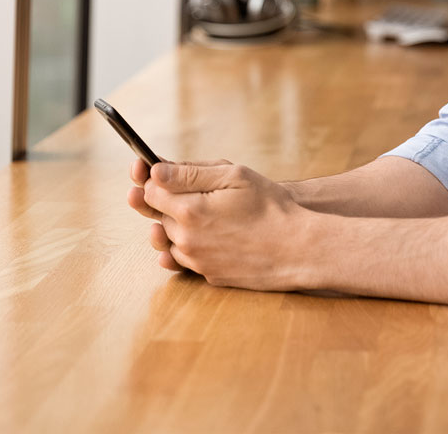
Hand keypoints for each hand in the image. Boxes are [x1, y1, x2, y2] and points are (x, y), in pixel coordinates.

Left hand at [140, 161, 310, 291]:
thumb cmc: (270, 207)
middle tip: (192, 190)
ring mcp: (196, 261)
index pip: (150, 191)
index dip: (154, 179)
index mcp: (188, 210)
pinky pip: (187, 258)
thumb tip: (154, 171)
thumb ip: (189, 173)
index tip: (162, 172)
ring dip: (178, 224)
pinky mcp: (208, 275)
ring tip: (205, 213)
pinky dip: (192, 245)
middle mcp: (186, 239)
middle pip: (157, 215)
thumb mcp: (233, 176)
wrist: (297, 248)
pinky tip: (212, 234)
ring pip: (170, 238)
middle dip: (168, 201)